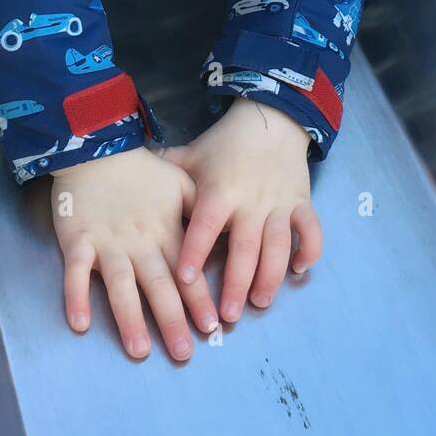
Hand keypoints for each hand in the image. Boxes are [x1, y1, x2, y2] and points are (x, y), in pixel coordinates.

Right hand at [49, 147, 221, 360]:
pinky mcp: (78, 241)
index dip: (199, 300)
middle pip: (157, 285)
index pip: (186, 271)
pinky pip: (75, 273)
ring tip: (139, 350)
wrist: (97, 149)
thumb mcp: (179, 182)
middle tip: (183, 354)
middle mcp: (139, 242)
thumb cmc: (142, 171)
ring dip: (129, 318)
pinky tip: (79, 324)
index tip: (213, 328)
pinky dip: (76, 296)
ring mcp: (107, 243)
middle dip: (172, 320)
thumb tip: (226, 232)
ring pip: (120, 285)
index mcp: (165, 231)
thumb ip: (200, 208)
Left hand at [159, 97, 322, 323]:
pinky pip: (310, 230)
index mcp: (220, 191)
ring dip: (270, 276)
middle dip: (237, 283)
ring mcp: (279, 204)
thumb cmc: (224, 144)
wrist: (270, 120)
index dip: (195, 251)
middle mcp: (251, 201)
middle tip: (228, 316)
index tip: (184, 281)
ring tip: (260, 302)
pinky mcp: (301, 203)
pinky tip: (299, 270)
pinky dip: (308, 250)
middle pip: (245, 247)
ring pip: (278, 246)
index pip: (205, 224)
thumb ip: (163, 170)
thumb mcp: (191, 154)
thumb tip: (124, 174)